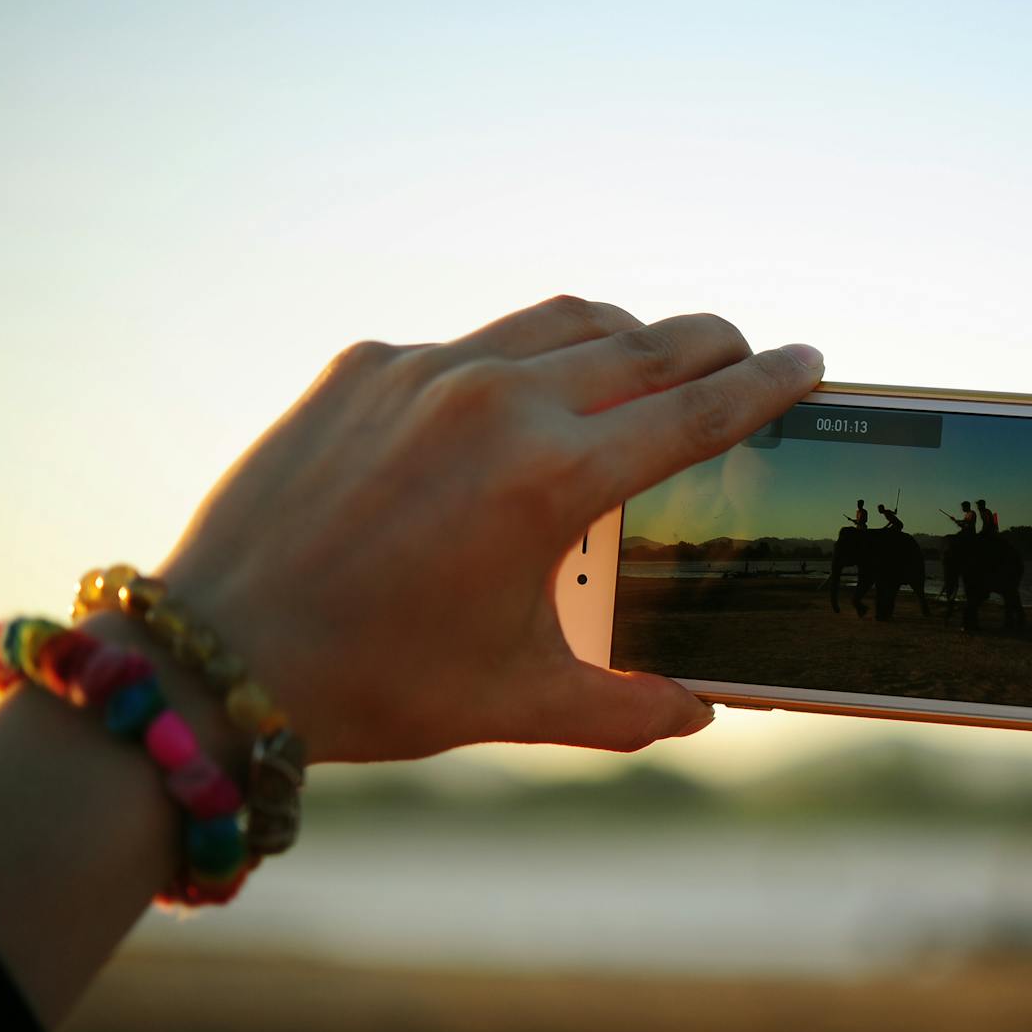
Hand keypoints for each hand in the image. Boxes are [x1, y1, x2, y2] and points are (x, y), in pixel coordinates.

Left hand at [155, 296, 822, 762]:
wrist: (219, 657)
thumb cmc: (379, 685)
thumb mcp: (519, 701)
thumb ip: (629, 707)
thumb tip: (702, 711)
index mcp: (551, 479)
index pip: (697, 411)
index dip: (767, 385)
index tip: (811, 360)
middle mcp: (496, 402)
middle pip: (645, 342)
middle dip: (712, 343)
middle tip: (746, 353)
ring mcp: (423, 371)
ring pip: (561, 320)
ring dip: (626, 333)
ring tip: (651, 357)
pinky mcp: (364, 365)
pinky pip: (473, 342)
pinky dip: (523, 359)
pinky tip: (521, 400)